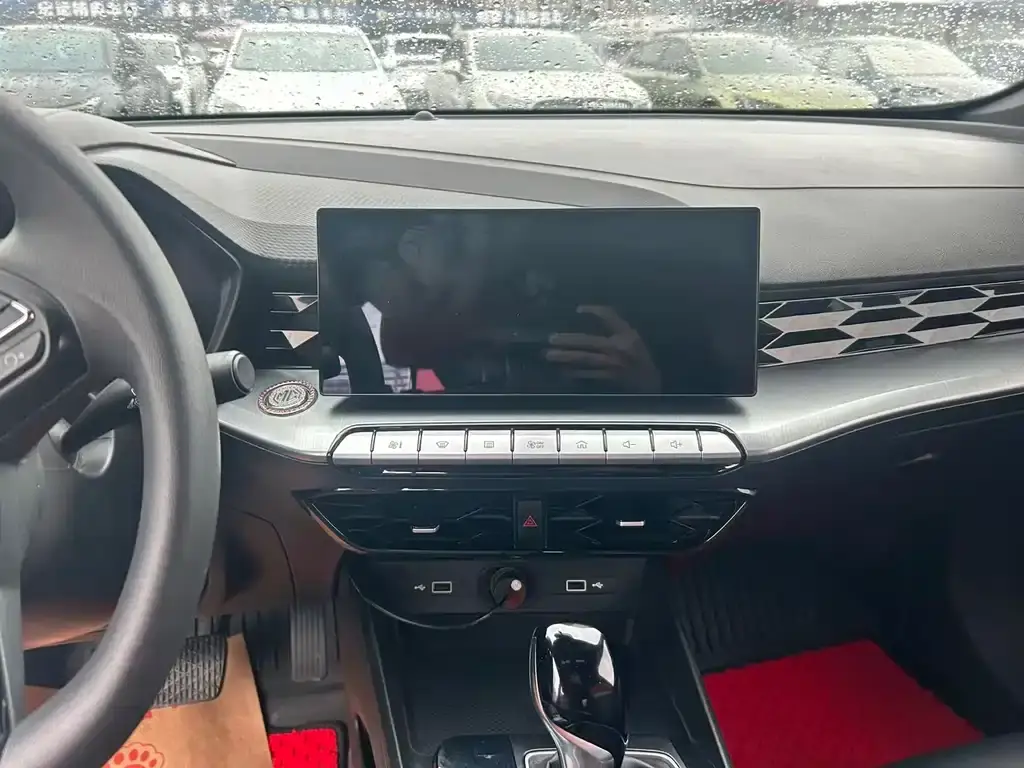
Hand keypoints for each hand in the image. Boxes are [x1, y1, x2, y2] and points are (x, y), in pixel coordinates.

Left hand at [544, 305, 661, 393]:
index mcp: (626, 335)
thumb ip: (614, 324)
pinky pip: (589, 375)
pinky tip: (563, 371)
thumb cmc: (640, 357)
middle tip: (551, 339)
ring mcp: (612, 364)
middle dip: (569, 340)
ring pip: (585, 359)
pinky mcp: (609, 378)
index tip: (578, 309)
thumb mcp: (632, 336)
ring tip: (550, 355)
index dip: (594, 311)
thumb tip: (586, 311)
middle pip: (589, 341)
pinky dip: (575, 373)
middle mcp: (618, 348)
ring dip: (566, 357)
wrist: (650, 382)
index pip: (609, 317)